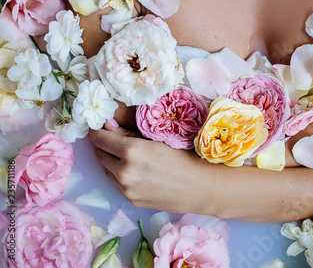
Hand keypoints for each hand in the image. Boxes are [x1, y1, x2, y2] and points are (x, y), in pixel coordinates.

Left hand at [88, 121, 215, 213]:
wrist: (201, 187)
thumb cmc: (185, 156)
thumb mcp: (158, 138)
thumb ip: (129, 133)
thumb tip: (108, 125)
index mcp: (131, 151)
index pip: (100, 138)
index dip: (98, 130)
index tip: (100, 126)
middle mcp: (124, 172)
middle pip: (99, 154)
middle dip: (104, 144)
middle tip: (113, 137)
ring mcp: (126, 189)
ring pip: (107, 170)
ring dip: (111, 160)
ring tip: (127, 154)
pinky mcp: (131, 200)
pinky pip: (118, 183)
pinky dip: (121, 174)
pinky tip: (137, 169)